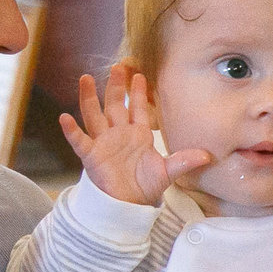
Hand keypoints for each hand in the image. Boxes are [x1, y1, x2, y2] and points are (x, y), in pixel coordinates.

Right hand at [61, 63, 211, 205]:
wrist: (129, 204)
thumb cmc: (146, 186)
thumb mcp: (168, 171)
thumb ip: (184, 161)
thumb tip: (208, 156)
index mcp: (138, 134)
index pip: (139, 108)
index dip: (138, 92)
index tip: (139, 74)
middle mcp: (119, 134)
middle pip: (115, 105)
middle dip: (116, 86)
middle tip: (117, 67)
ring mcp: (103, 143)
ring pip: (94, 115)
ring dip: (89, 98)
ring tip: (85, 78)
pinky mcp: (91, 155)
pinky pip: (79, 140)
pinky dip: (71, 130)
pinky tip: (64, 118)